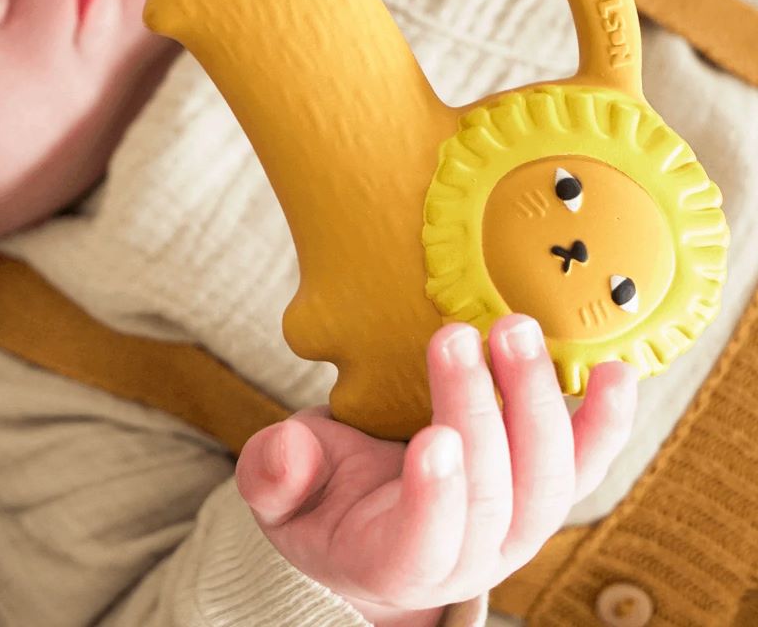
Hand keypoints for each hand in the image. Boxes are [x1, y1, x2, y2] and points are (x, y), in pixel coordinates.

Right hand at [236, 315, 636, 625]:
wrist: (378, 523)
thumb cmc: (328, 502)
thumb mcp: (281, 494)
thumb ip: (275, 477)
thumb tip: (286, 455)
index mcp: (395, 560)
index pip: (424, 544)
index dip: (436, 499)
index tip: (434, 438)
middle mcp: (471, 554)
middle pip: (492, 495)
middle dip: (478, 411)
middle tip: (458, 336)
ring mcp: (517, 526)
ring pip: (548, 478)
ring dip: (538, 402)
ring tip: (516, 330)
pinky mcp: (544, 490)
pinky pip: (585, 463)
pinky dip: (604, 421)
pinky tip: (615, 371)